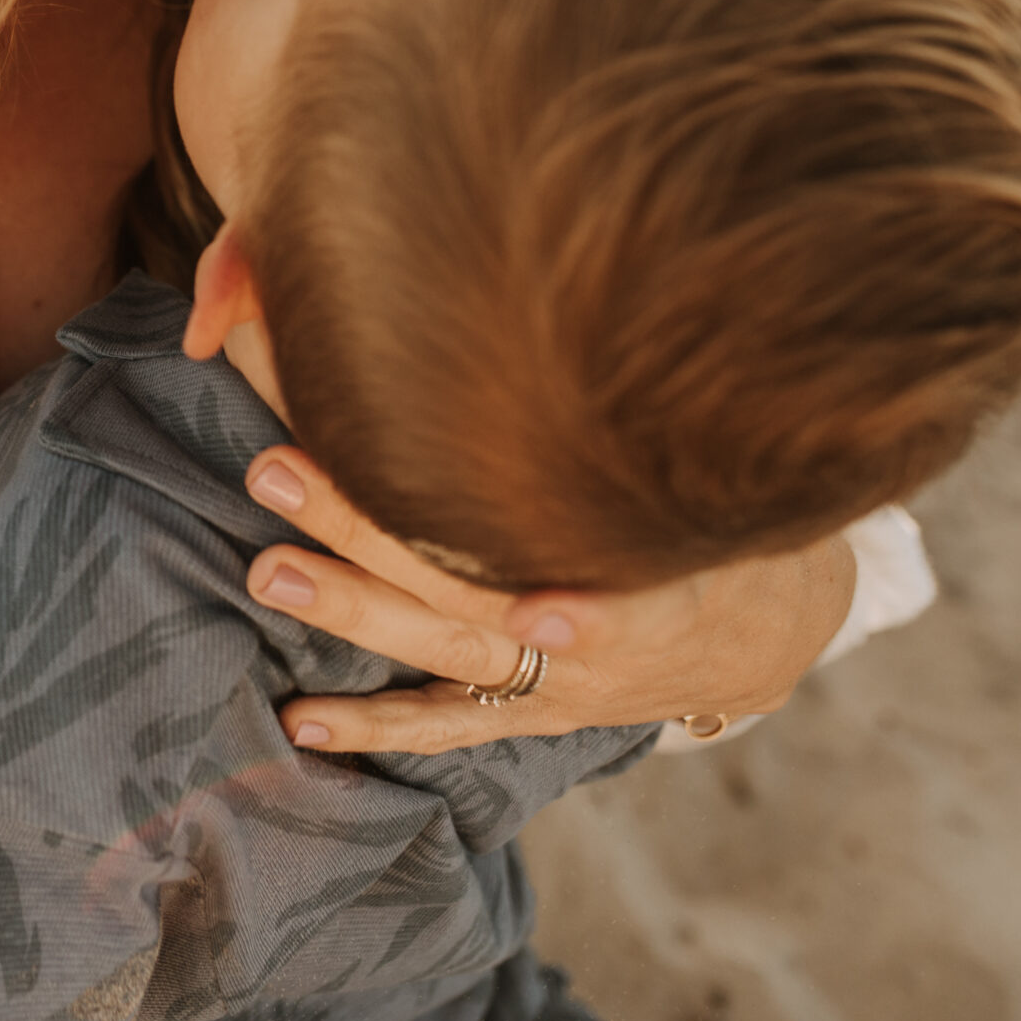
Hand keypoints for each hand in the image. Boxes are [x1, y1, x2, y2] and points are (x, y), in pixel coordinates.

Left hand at [240, 445, 855, 754]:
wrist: (752, 640)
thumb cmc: (713, 527)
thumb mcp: (711, 472)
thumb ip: (628, 417)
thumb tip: (564, 297)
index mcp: (652, 572)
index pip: (598, 568)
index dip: (580, 604)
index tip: (532, 604)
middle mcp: (592, 637)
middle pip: (470, 583)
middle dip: (369, 529)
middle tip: (278, 470)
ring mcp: (552, 683)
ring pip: (439, 644)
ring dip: (348, 606)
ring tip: (268, 571)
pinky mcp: (527, 715)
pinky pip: (442, 722)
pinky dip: (373, 723)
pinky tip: (300, 719)